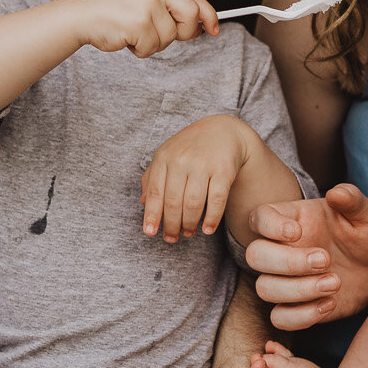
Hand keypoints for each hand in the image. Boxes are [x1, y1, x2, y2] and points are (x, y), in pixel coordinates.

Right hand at [75, 0, 218, 57]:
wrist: (83, 16)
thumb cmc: (114, 12)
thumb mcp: (145, 1)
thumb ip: (171, 9)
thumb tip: (199, 26)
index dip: (209, 16)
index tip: (214, 29)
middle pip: (191, 16)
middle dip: (183, 33)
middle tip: (162, 36)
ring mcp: (148, 4)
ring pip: (169, 37)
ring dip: (153, 43)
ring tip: (134, 33)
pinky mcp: (139, 22)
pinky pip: (151, 47)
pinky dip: (140, 50)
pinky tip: (126, 38)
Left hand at [142, 116, 251, 241]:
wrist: (223, 130)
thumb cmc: (190, 148)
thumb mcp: (167, 156)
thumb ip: (152, 177)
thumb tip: (143, 203)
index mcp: (164, 157)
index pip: (155, 191)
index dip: (152, 215)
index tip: (150, 233)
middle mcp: (182, 160)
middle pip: (173, 201)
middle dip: (171, 225)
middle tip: (172, 237)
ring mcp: (203, 164)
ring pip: (193, 203)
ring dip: (189, 224)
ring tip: (188, 233)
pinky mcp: (223, 170)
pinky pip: (216, 199)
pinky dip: (211, 218)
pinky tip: (207, 229)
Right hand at [244, 183, 367, 329]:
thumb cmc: (363, 235)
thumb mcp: (365, 215)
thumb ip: (353, 200)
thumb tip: (336, 193)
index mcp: (289, 220)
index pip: (259, 217)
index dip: (270, 225)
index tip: (297, 231)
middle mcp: (279, 250)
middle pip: (255, 256)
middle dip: (288, 262)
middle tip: (325, 259)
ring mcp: (283, 280)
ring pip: (265, 289)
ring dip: (298, 290)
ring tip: (335, 283)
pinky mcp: (294, 307)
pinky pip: (280, 319)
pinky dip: (302, 316)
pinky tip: (331, 304)